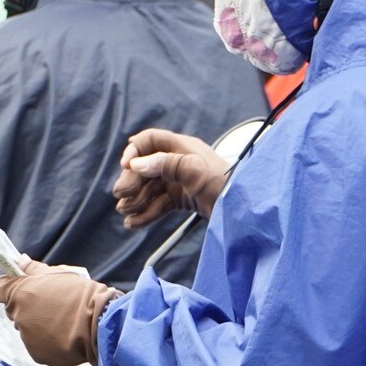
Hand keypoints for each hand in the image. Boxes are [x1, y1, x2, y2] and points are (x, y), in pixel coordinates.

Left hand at [0, 270, 119, 365]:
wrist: (99, 323)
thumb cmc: (80, 295)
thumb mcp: (57, 274)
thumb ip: (33, 269)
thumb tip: (20, 260)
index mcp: (19, 293)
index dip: (6, 286)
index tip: (19, 286)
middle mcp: (18, 316)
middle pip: (13, 310)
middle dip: (26, 307)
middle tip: (50, 304)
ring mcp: (27, 337)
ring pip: (27, 329)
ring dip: (38, 325)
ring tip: (62, 321)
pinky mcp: (38, 354)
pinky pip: (37, 346)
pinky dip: (47, 342)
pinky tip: (64, 335)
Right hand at [114, 128, 230, 228]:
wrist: (244, 212)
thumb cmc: (225, 185)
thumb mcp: (196, 171)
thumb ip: (167, 164)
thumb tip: (136, 164)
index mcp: (182, 148)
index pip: (151, 140)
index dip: (135, 150)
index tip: (125, 166)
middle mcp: (179, 162)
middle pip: (145, 167)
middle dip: (131, 182)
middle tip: (121, 197)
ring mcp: (180, 182)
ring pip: (149, 188)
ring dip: (135, 200)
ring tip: (125, 213)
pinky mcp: (182, 199)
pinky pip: (158, 204)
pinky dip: (145, 213)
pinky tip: (133, 224)